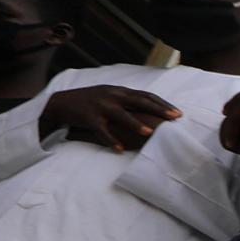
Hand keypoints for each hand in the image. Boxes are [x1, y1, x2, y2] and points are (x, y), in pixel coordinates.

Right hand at [46, 85, 178, 151]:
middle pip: (139, 101)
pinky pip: (101, 130)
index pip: (146, 95)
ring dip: (135, 124)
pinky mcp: (88, 117)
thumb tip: (152, 108)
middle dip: (158, 109)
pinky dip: (110, 140)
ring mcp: (100, 106)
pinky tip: (119, 149)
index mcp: (120, 91)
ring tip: (149, 133)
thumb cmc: (91, 101)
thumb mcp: (111, 96)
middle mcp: (112, 96)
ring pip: (121, 115)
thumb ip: (128, 100)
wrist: (61, 103)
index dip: (163, 103)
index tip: (178, 112)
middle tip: (174, 118)